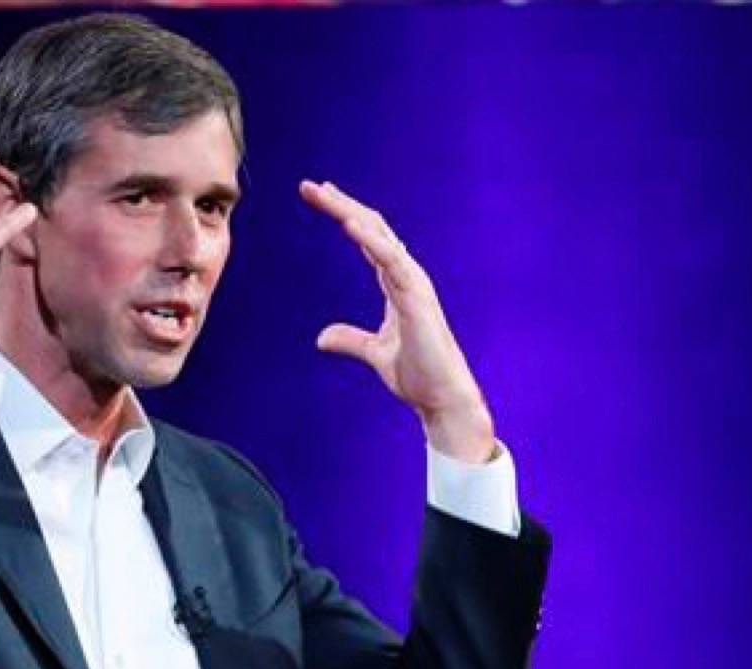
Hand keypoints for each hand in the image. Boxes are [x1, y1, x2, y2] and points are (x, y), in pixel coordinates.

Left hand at [300, 179, 494, 462]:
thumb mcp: (374, 353)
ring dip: (349, 212)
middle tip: (310, 186)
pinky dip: (370, 239)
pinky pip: (391, 260)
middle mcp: (406, 277)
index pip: (368, 240)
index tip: (322, 197)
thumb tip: (321, 338)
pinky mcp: (416, 298)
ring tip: (324, 194)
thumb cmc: (418, 375)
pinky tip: (348, 222)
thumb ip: (350, 340)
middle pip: (372, 228)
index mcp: (397, 284)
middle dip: (341, 204)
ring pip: (379, 236)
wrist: (441, 399)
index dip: (345, 215)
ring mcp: (413, 284)